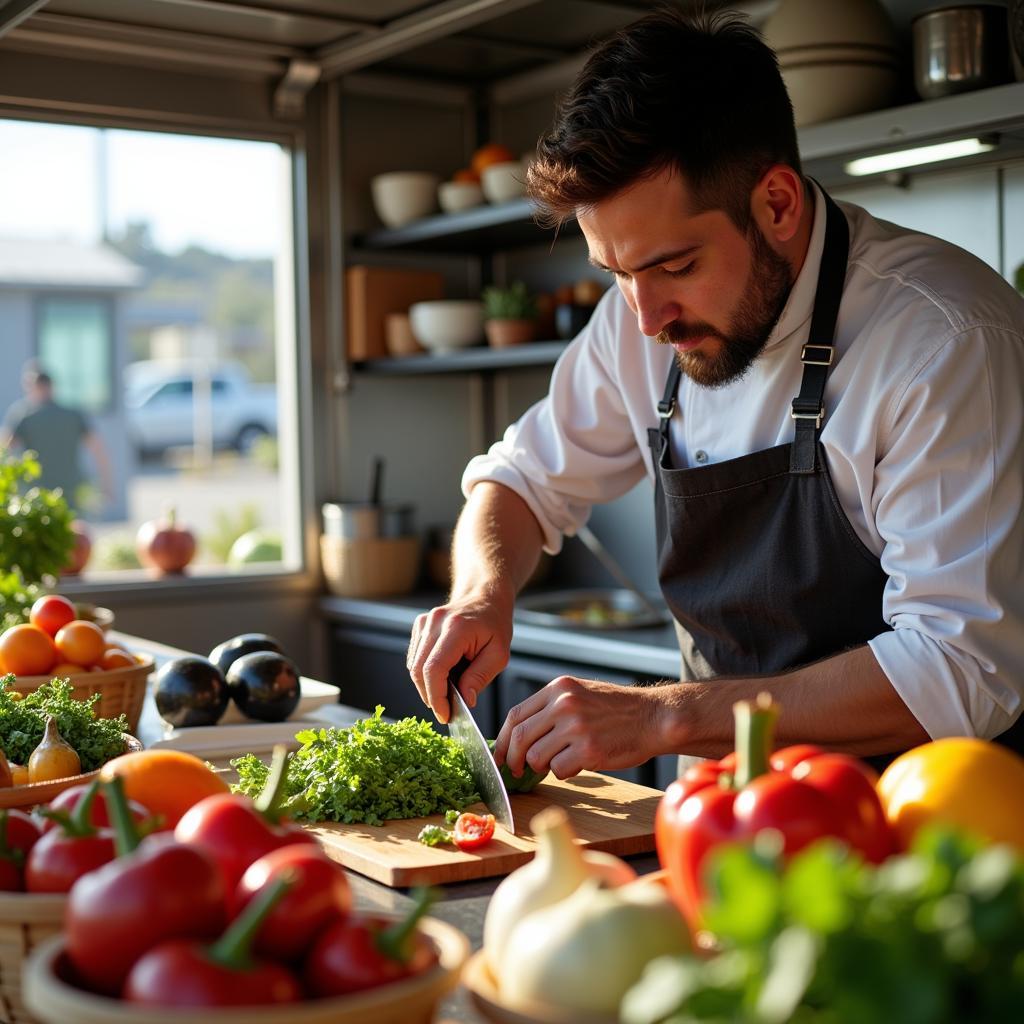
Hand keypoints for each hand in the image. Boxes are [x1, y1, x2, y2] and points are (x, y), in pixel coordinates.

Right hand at [406, 591, 513, 724]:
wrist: (485, 597)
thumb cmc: (495, 624)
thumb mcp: (499, 654)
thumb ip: (480, 677)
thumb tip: (465, 700)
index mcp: (456, 628)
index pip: (434, 669)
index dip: (436, 696)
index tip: (445, 715)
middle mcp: (435, 623)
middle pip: (418, 670)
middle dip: (430, 696)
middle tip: (445, 711)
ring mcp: (424, 622)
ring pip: (413, 666)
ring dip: (426, 686)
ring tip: (447, 692)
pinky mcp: (419, 625)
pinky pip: (414, 658)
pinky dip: (425, 673)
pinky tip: (442, 675)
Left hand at [493, 676, 666, 779]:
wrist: (653, 717)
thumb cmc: (617, 710)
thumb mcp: (580, 693)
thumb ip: (551, 708)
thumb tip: (518, 736)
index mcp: (559, 688)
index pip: (515, 714)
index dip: (502, 739)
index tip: (500, 754)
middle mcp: (564, 704)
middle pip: (520, 737)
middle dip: (513, 758)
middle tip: (516, 769)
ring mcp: (576, 727)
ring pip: (536, 757)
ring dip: (542, 767)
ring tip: (559, 762)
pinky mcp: (589, 750)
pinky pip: (559, 770)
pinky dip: (564, 772)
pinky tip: (579, 764)